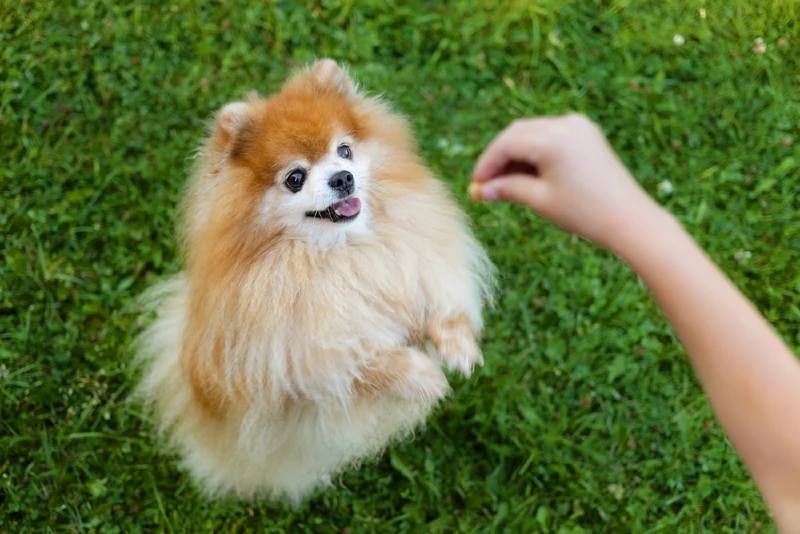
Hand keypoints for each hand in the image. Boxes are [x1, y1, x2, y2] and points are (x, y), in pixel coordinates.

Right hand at [470, 113, 666, 252]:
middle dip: (499, 158)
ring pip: (531, 133)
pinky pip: (549, 135)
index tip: (475, 185)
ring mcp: (578, 125)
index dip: (487, 164)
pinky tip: (527, 174)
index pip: (506, 144)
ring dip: (515, 154)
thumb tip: (480, 191)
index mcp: (553, 139)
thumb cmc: (585, 213)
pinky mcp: (586, 133)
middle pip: (516, 134)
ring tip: (506, 184)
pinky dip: (534, 151)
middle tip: (486, 185)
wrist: (629, 218)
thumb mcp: (540, 200)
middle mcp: (565, 124)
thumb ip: (507, 189)